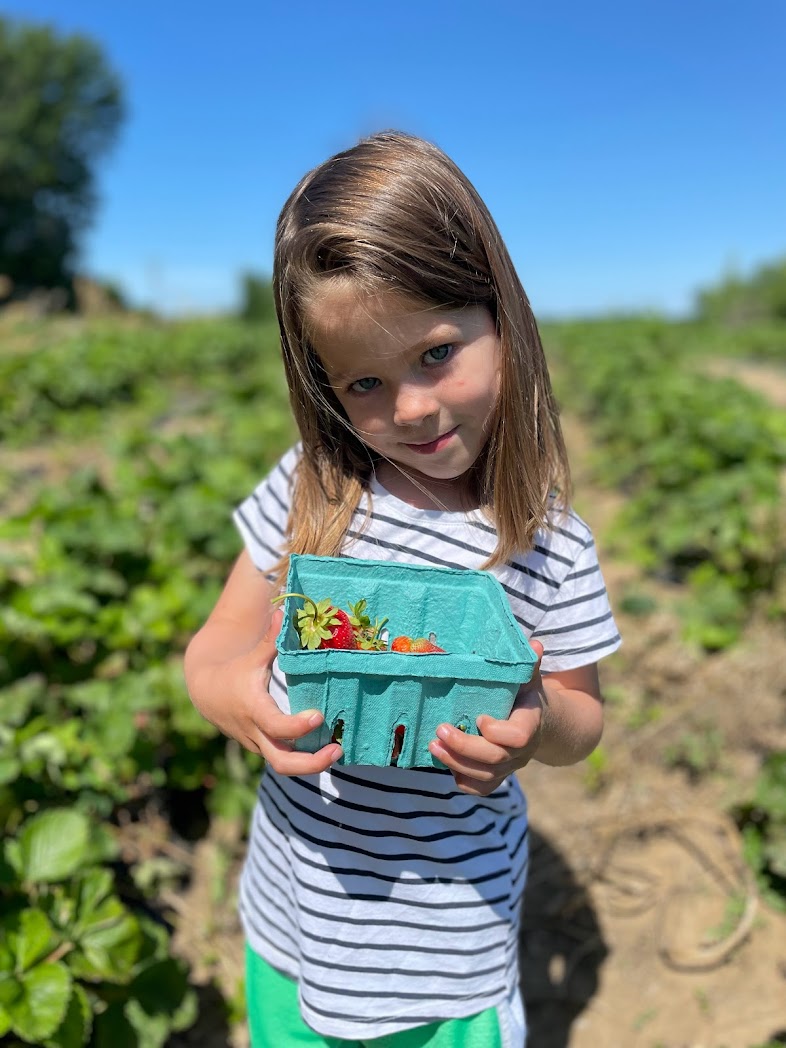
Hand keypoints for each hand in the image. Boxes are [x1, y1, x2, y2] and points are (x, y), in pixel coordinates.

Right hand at [199, 609, 342, 774]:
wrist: (207, 694)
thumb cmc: (235, 670)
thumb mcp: (252, 656)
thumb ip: (272, 640)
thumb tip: (284, 611)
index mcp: (252, 709)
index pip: (276, 727)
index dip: (298, 726)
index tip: (319, 716)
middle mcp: (255, 732)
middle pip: (282, 762)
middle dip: (311, 763)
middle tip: (337, 750)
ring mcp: (259, 744)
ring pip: (284, 765)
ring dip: (313, 763)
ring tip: (338, 750)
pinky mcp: (263, 748)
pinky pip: (284, 758)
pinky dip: (304, 757)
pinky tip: (325, 747)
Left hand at [427, 640, 544, 795]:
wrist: (542, 724)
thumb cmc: (527, 695)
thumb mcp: (529, 679)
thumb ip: (529, 665)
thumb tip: (534, 644)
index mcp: (530, 725)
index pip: (518, 737)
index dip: (497, 731)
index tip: (478, 716)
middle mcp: (522, 752)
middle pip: (495, 759)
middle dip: (465, 747)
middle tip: (440, 730)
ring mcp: (510, 767)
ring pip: (485, 777)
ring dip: (456, 763)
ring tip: (433, 746)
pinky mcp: (498, 775)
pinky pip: (481, 788)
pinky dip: (463, 780)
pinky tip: (445, 764)